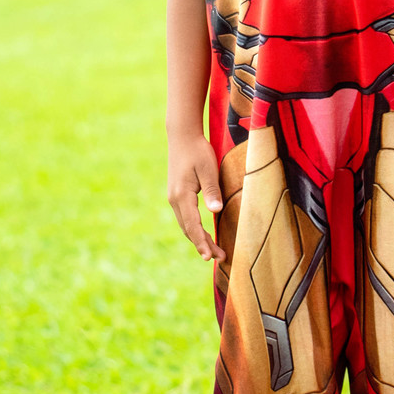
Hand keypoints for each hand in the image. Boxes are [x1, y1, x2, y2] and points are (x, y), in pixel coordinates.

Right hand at [166, 132, 225, 261]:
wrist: (182, 136)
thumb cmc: (198, 151)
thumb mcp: (208, 169)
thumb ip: (212, 190)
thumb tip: (216, 210)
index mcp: (182, 195)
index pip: (193, 225)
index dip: (202, 242)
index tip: (210, 256)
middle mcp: (175, 200)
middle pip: (188, 230)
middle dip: (203, 245)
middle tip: (220, 257)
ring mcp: (174, 198)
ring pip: (186, 225)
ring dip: (198, 239)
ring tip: (214, 251)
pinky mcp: (177, 195)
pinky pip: (185, 218)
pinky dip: (194, 229)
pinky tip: (203, 234)